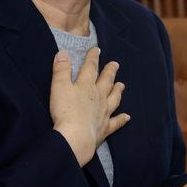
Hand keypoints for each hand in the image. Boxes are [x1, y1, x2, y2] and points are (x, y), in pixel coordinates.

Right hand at [50, 47, 129, 166]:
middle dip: (110, 72)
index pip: (90, 68)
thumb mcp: (58, 87)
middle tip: (115, 64)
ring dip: (117, 91)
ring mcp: (103, 113)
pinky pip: (116, 122)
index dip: (93, 58)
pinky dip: (122, 119)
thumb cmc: (65, 111)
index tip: (97, 50)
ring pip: (114, 99)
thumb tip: (63, 53)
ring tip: (122, 85)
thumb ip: (61, 70)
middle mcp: (98, 97)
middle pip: (106, 81)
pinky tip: (127, 117)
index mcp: (86, 86)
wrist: (76, 137)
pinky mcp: (104, 128)